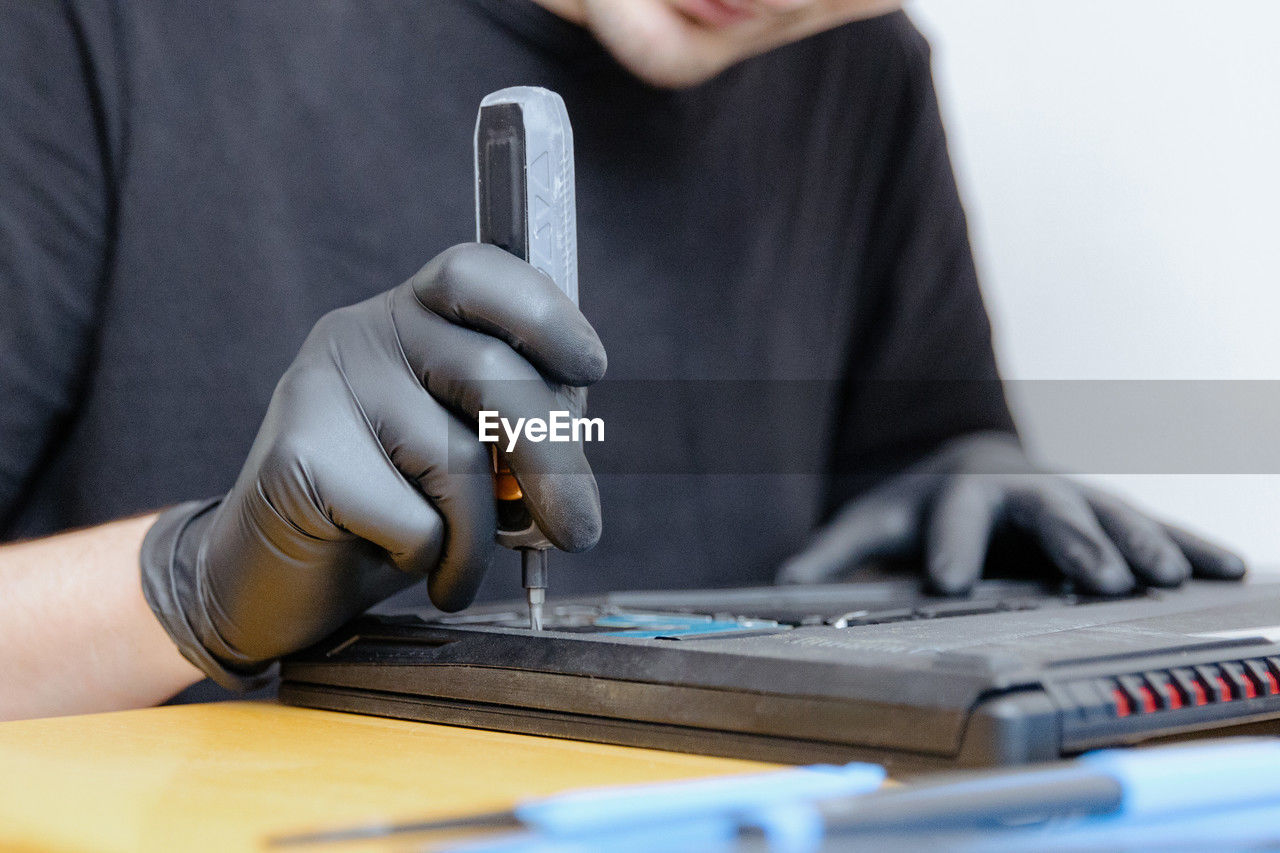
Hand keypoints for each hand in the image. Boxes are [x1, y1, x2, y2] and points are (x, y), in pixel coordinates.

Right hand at [140, 244, 605, 687]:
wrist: (263, 578)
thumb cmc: (379, 512)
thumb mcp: (454, 452)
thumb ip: (504, 431)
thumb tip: (576, 451)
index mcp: (405, 318)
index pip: (475, 275)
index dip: (544, 313)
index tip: (592, 368)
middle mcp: (360, 335)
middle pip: (487, 373)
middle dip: (554, 459)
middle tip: (581, 531)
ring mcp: (321, 388)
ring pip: (459, 461)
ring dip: (483, 538)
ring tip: (461, 568)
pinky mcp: (300, 457)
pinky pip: (418, 520)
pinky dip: (436, 562)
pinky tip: (406, 566)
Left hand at [778, 432, 1245, 594]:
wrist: (974, 458)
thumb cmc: (921, 502)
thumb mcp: (875, 520)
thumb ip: (837, 550)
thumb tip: (782, 584)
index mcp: (960, 492)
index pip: (953, 516)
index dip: (950, 544)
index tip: (949, 580)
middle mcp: (1021, 490)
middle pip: (1049, 514)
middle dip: (1075, 546)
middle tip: (1101, 581)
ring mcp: (1070, 497)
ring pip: (1111, 516)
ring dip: (1142, 545)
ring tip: (1167, 580)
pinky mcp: (1107, 512)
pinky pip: (1155, 525)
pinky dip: (1189, 546)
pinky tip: (1228, 569)